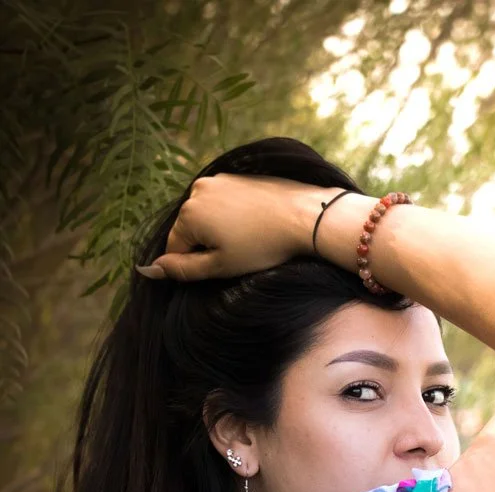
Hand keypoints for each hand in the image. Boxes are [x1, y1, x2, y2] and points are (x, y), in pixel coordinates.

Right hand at [136, 173, 331, 280]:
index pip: (174, 248)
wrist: (303, 216)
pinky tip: (254, 223)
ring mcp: (217, 179)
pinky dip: (232, 215)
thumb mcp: (220, 266)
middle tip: (239, 252)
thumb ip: (182, 270)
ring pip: (206, 215)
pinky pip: (222, 202)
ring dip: (219, 229)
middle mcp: (196, 190)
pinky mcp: (235, 175)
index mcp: (188, 213)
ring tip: (248, 237)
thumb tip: (147, 270)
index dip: (195, 263)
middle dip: (207, 244)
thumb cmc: (262, 246)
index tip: (223, 265)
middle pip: (189, 229)